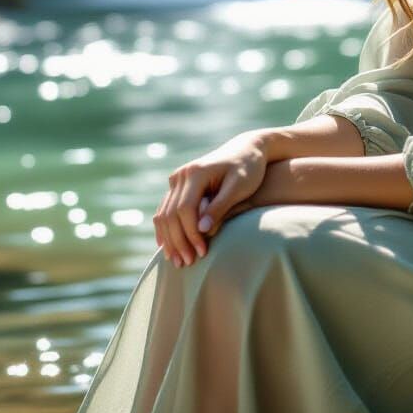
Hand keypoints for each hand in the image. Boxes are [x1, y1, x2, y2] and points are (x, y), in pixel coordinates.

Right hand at [154, 132, 268, 266]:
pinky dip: (166, 230)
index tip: (202, 253)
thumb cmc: (248, 168)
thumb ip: (221, 206)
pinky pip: (165, 210)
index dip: (191, 234)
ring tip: (178, 262)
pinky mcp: (178, 185)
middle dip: (178, 241)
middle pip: (171, 214)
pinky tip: (168, 247)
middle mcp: (182, 174)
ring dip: (169, 239)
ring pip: (164, 214)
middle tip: (187, 264)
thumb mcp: (240, 186)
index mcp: (196, 172)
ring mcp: (177, 179)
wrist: (247, 149)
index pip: (185, 209)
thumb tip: (202, 230)